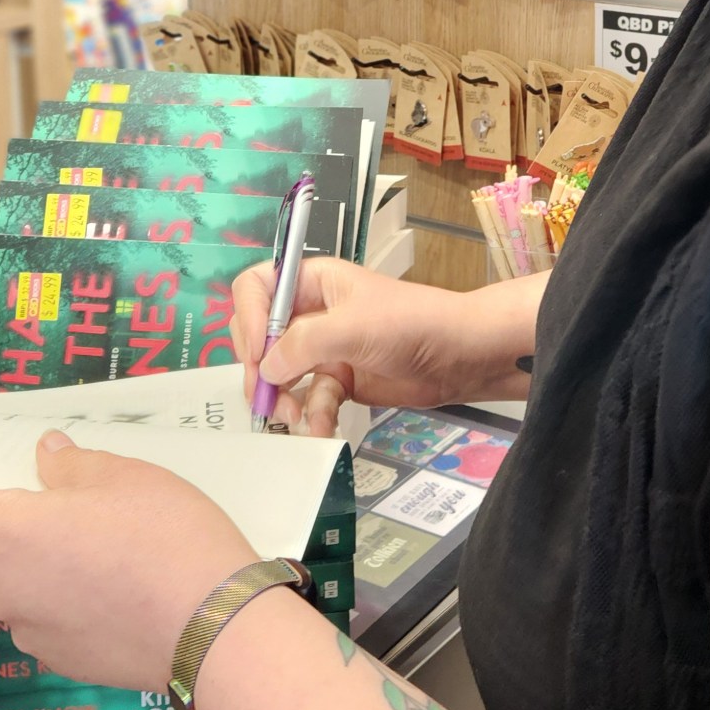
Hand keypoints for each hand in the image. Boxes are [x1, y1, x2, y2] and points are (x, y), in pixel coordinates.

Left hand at [0, 430, 258, 692]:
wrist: (217, 630)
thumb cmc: (167, 538)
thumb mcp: (126, 476)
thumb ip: (73, 466)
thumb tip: (47, 461)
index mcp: (7, 534)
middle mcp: (5, 589)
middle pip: (3, 545)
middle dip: (37, 526)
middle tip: (102, 513)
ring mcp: (35, 633)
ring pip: (37, 582)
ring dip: (65, 564)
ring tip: (134, 555)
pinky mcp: (68, 663)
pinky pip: (61, 616)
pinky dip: (86, 599)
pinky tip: (137, 591)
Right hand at [231, 259, 489, 436]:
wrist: (461, 357)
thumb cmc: (412, 324)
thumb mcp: (353, 326)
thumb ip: (303, 344)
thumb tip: (265, 369)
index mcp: (311, 282)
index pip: (256, 289)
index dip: (248, 318)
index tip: (256, 353)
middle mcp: (311, 312)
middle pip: (260, 335)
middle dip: (258, 367)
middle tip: (264, 393)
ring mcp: (324, 348)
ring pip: (280, 374)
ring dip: (281, 397)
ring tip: (291, 415)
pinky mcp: (339, 380)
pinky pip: (310, 398)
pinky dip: (312, 414)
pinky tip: (320, 427)